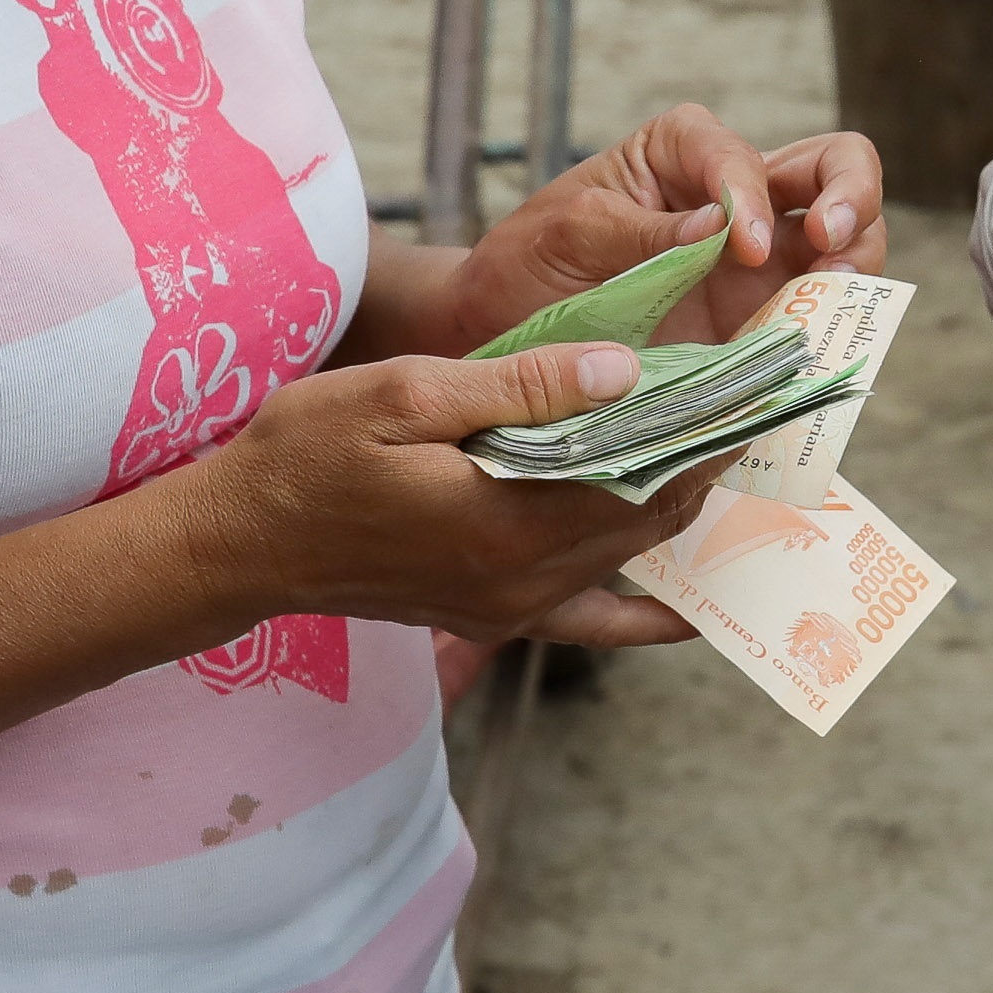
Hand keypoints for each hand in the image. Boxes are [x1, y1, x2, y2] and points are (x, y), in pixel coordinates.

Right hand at [179, 347, 705, 648]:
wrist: (238, 542)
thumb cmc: (306, 454)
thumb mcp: (407, 392)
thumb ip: (520, 385)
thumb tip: (624, 370)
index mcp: (506, 520)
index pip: (642, 475)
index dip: (705, 428)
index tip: (754, 382)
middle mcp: (521, 581)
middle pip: (647, 519)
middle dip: (703, 458)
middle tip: (754, 402)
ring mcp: (507, 608)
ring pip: (626, 560)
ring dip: (675, 506)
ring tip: (726, 451)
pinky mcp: (490, 616)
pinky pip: (589, 622)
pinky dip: (643, 615)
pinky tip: (687, 612)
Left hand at [441, 106, 883, 357]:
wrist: (505, 336)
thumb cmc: (530, 263)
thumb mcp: (569, 232)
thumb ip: (642, 229)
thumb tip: (721, 227)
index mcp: (683, 152)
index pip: (741, 155)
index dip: (753, 196)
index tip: (743, 250)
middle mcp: (737, 196)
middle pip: (834, 166)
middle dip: (852, 194)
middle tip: (834, 242)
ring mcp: (759, 260)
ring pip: (847, 237)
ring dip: (857, 259)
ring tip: (836, 297)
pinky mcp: (761, 320)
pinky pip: (819, 314)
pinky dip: (834, 325)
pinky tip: (819, 348)